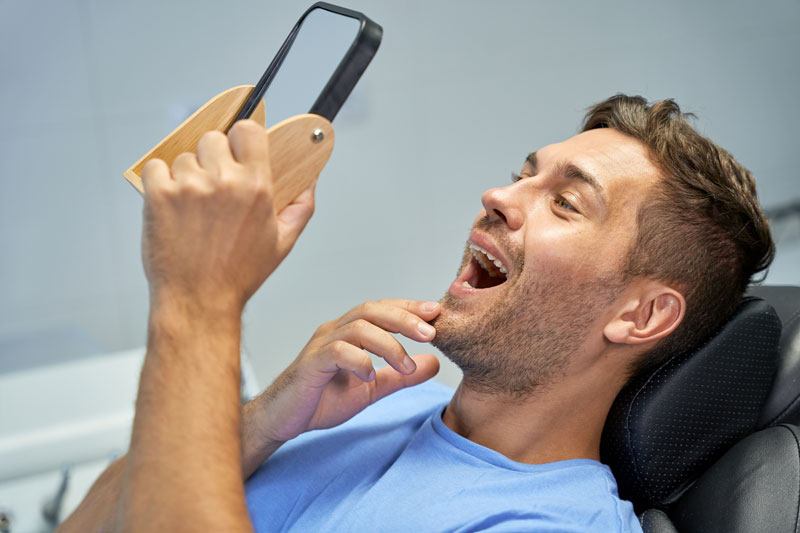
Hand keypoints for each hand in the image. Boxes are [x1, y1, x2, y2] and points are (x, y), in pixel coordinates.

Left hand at [140, 120, 314, 312]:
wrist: (199, 300)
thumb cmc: (239, 274)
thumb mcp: (282, 241)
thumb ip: (301, 205)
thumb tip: (311, 177)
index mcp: (256, 186)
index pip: (247, 130)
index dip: (241, 137)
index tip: (237, 149)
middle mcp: (223, 181)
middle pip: (213, 139)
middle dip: (212, 158)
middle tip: (212, 185)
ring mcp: (188, 187)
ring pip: (183, 156)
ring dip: (186, 174)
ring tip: (192, 206)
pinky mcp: (159, 196)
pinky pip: (155, 167)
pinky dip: (159, 181)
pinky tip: (171, 205)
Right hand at [244, 300, 440, 457]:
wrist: (285, 420)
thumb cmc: (322, 399)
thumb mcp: (371, 389)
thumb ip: (400, 376)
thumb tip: (434, 363)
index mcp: (350, 332)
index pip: (382, 309)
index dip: (408, 308)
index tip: (436, 312)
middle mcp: (336, 331)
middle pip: (372, 310)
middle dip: (404, 318)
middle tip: (430, 333)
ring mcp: (322, 344)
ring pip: (359, 328)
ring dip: (389, 345)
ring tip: (406, 368)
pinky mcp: (311, 363)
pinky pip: (338, 352)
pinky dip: (360, 362)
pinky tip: (370, 378)